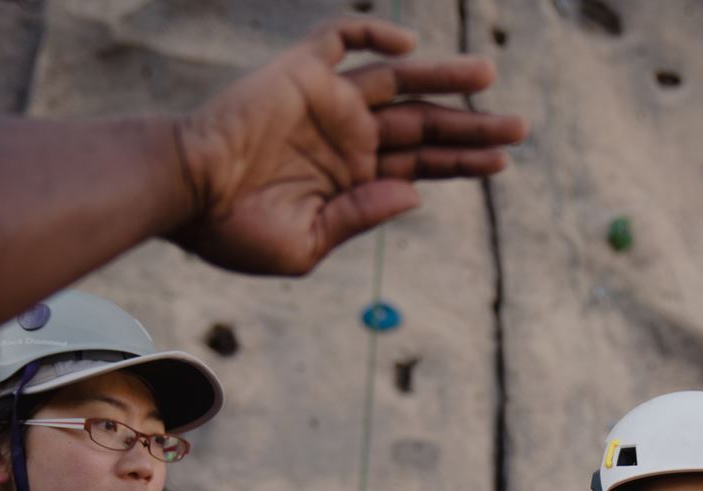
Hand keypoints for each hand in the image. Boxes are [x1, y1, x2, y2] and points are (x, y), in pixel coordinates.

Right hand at [170, 18, 527, 273]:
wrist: (181, 194)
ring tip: (488, 73)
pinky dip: (373, 35)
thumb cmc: (233, 231)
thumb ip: (361, 216)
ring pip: (397, 80)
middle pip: (423, 124)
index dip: (463, 162)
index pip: (422, 165)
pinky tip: (409, 46)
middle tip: (520, 126)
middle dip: (472, 125)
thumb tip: (417, 191)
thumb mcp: (306, 244)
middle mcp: (347, 137)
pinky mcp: (298, 72)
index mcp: (352, 180)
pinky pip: (341, 38)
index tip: (503, 162)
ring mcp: (325, 102)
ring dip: (444, 76)